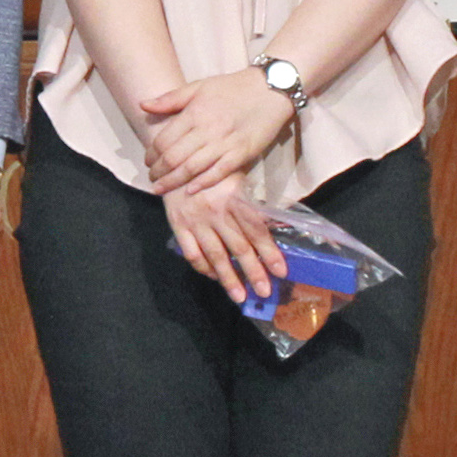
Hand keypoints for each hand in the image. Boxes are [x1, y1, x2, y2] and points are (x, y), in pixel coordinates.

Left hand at [137, 71, 297, 200]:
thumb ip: (170, 98)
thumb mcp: (199, 86)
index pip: (164, 140)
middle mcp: (207, 129)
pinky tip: (189, 190)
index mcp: (194, 113)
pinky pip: (219, 173)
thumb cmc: (232, 87)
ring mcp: (225, 143)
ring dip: (173, 181)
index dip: (151, 154)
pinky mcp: (242, 153)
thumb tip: (142, 105)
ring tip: (161, 188)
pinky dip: (202, 183)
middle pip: (174, 157)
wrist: (271, 89)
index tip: (148, 161)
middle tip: (152, 179)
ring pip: (192, 168)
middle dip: (159, 171)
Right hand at [163, 177, 284, 304]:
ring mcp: (195, 221)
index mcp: (234, 197)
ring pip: (215, 255)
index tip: (281, 272)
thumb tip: (274, 227)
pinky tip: (214, 277)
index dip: (269, 252)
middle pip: (239, 247)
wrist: (175, 160)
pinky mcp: (178, 226)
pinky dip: (204, 268)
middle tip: (265, 292)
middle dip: (254, 272)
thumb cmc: (213, 169)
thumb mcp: (236, 176)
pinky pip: (192, 254)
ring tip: (240, 296)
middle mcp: (216, 211)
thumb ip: (251, 202)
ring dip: (229, 279)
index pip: (256, 230)